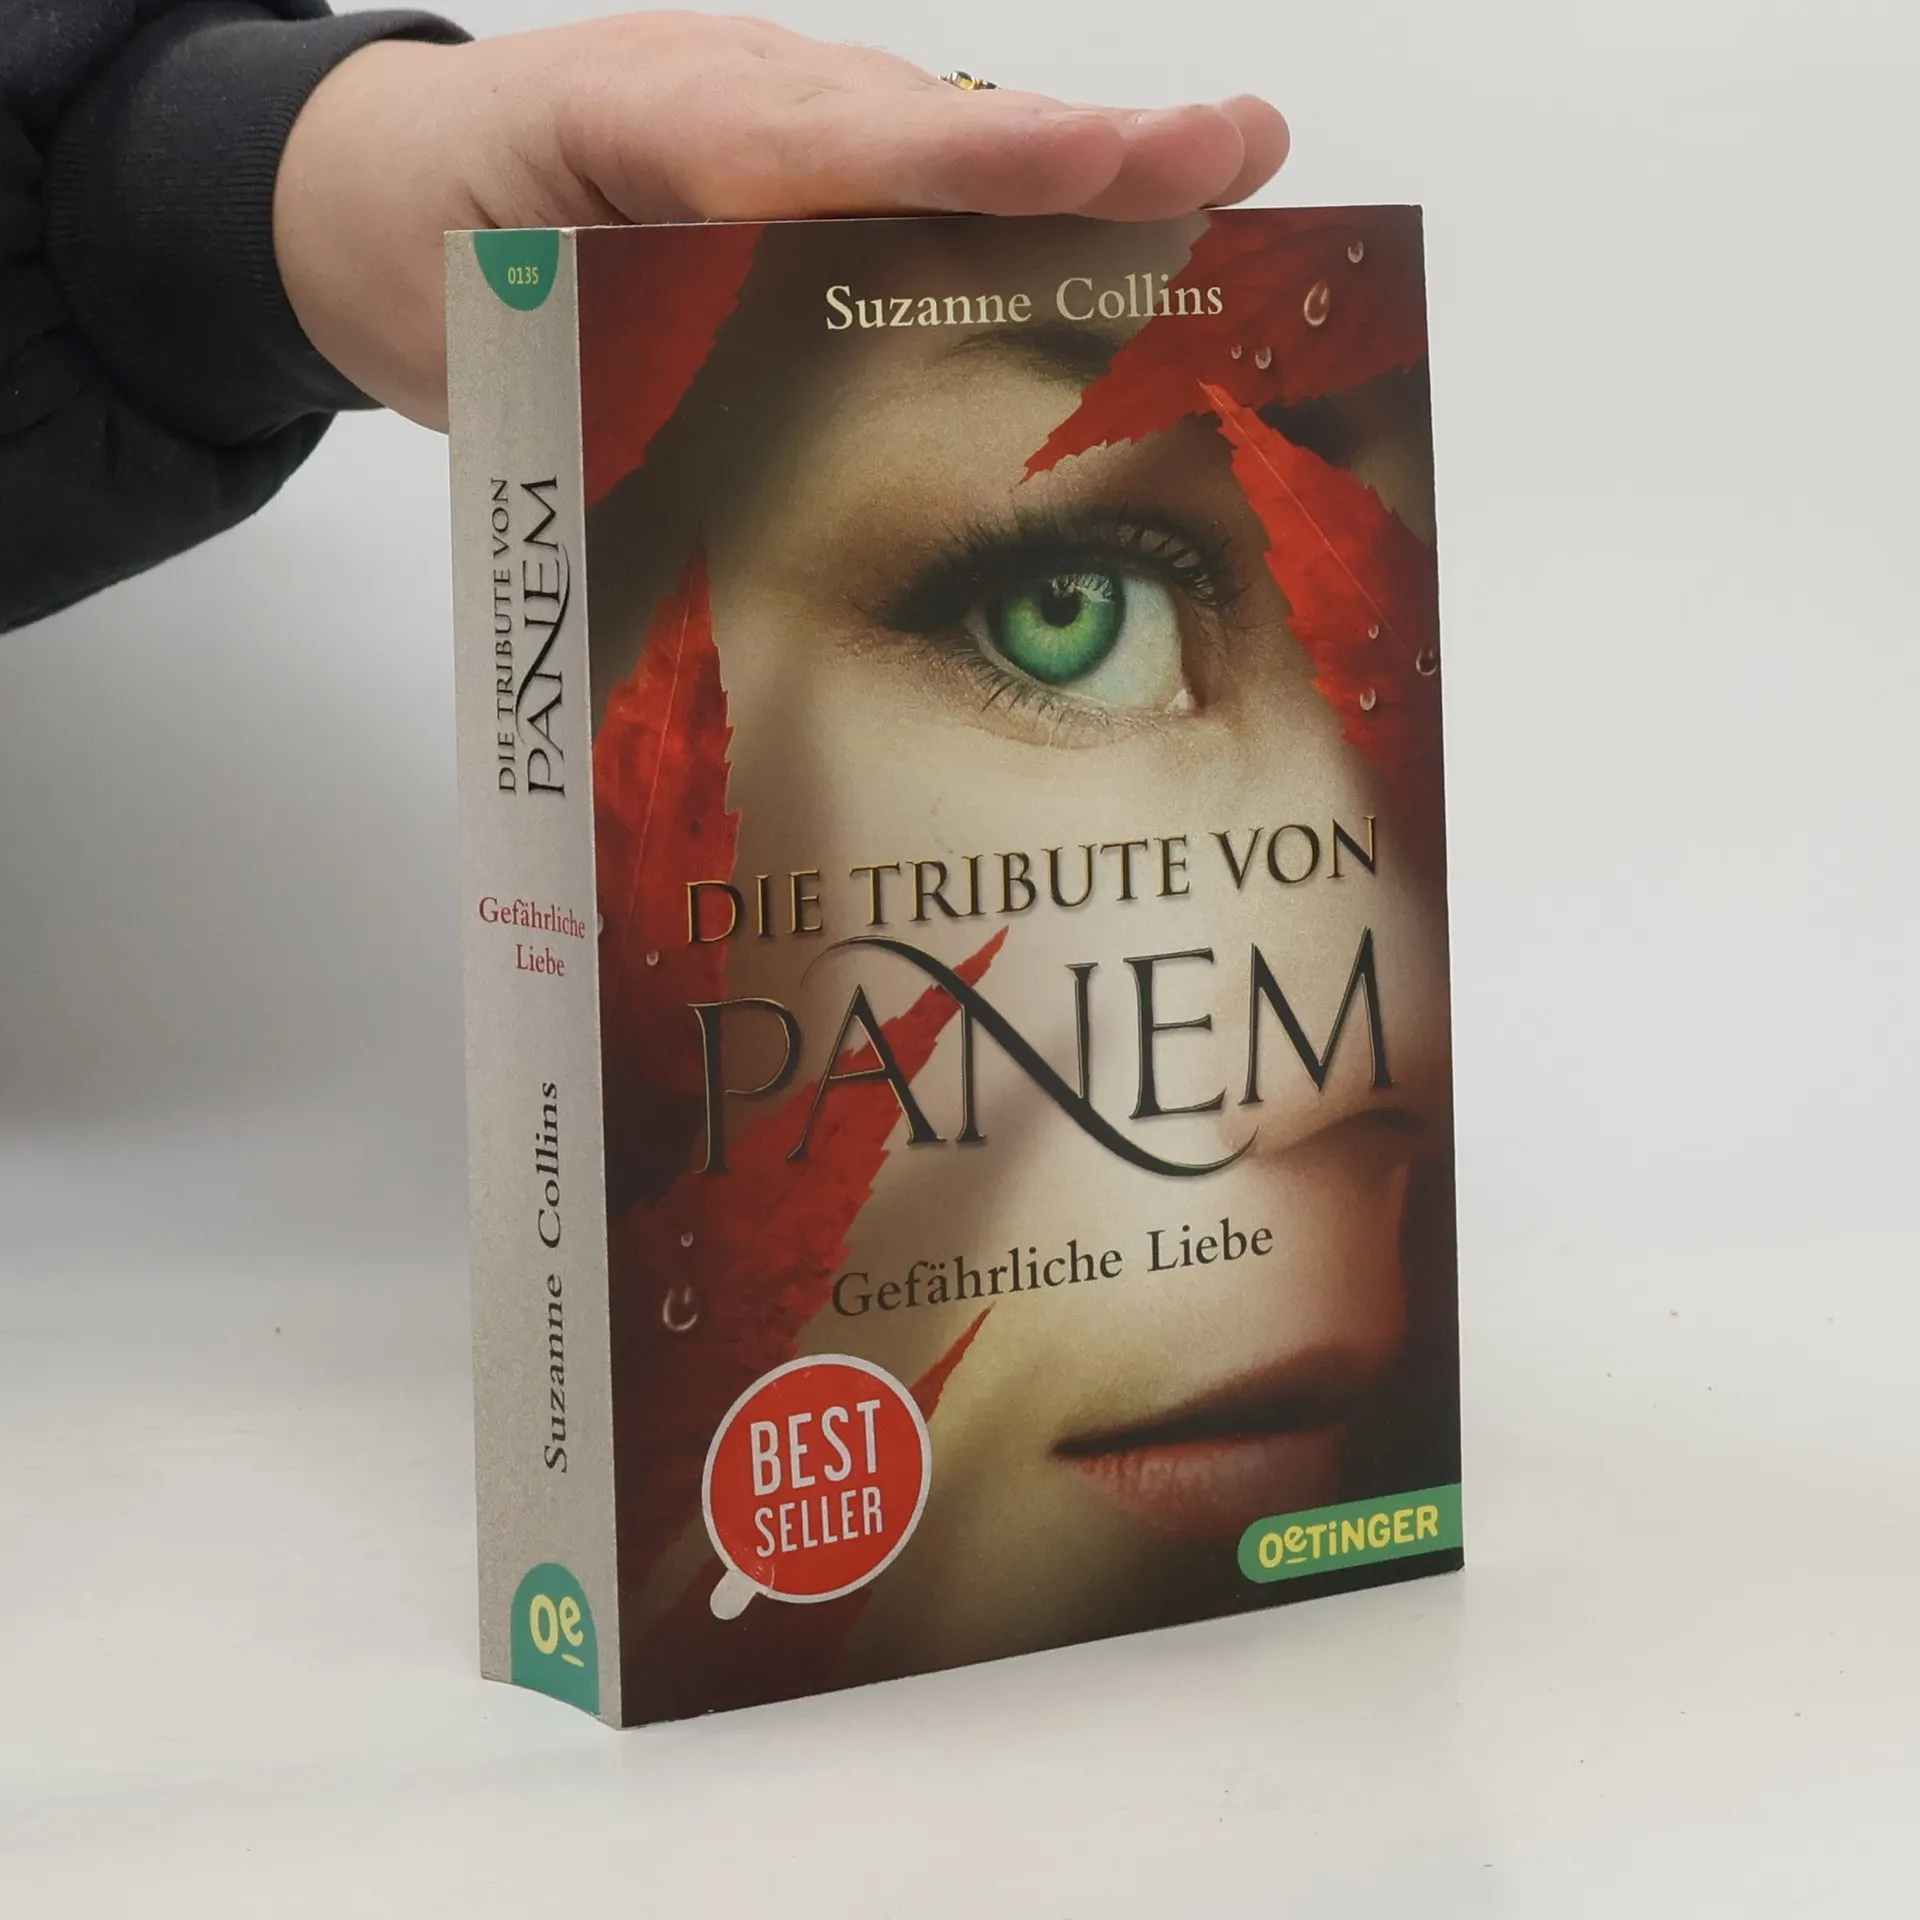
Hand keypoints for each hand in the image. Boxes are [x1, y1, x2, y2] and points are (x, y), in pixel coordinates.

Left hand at [273, 11, 1288, 427]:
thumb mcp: (491, 263)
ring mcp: (801, 196)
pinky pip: (918, 261)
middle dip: (1107, 158)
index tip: (1153, 156)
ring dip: (1093, 216)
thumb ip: (606, 312)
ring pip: (957, 199)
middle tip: (1253, 154)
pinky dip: (1017, 279)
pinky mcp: (800, 259)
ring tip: (1234, 220)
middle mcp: (780, 148)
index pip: (881, 141)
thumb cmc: (435, 217)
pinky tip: (1110, 323)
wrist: (375, 217)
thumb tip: (729, 403)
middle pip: (961, 151)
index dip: (1020, 155)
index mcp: (703, 129)